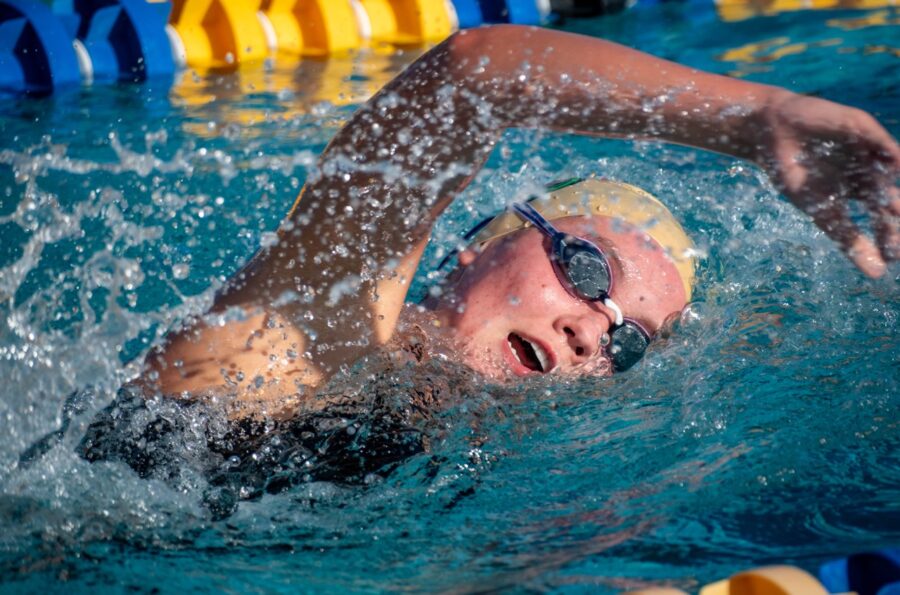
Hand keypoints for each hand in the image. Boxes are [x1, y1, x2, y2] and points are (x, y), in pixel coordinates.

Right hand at [759, 91, 899, 277]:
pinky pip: (883, 144)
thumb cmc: (792, 174)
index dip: (889, 238)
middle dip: (898, 215)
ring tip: (898, 209)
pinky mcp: (862, 129)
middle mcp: (870, 172)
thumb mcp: (822, 211)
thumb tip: (877, 274)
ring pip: (893, 171)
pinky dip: (893, 157)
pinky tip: (898, 167)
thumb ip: (849, 239)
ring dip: (898, 193)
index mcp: (858, 193)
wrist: (771, 135)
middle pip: (893, 197)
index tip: (893, 258)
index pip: (882, 219)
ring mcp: (869, 151)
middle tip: (898, 229)